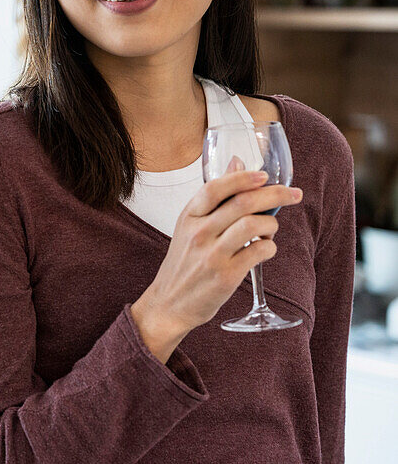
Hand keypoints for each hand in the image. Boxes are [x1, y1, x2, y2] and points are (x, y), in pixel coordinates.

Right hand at [132, 167, 303, 361]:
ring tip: (271, 229)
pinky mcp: (226, 276)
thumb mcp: (189, 225)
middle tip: (293, 194)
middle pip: (242, 203)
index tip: (264, 175)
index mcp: (188, 216)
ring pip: (254, 225)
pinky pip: (259, 252)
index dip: (243, 178)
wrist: (170, 301)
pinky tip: (264, 249)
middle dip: (275, 195)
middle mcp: (199, 233)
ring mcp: (212, 255)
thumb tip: (237, 162)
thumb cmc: (184, 261)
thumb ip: (213, 197)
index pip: (215, 187)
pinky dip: (269, 247)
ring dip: (272, 224)